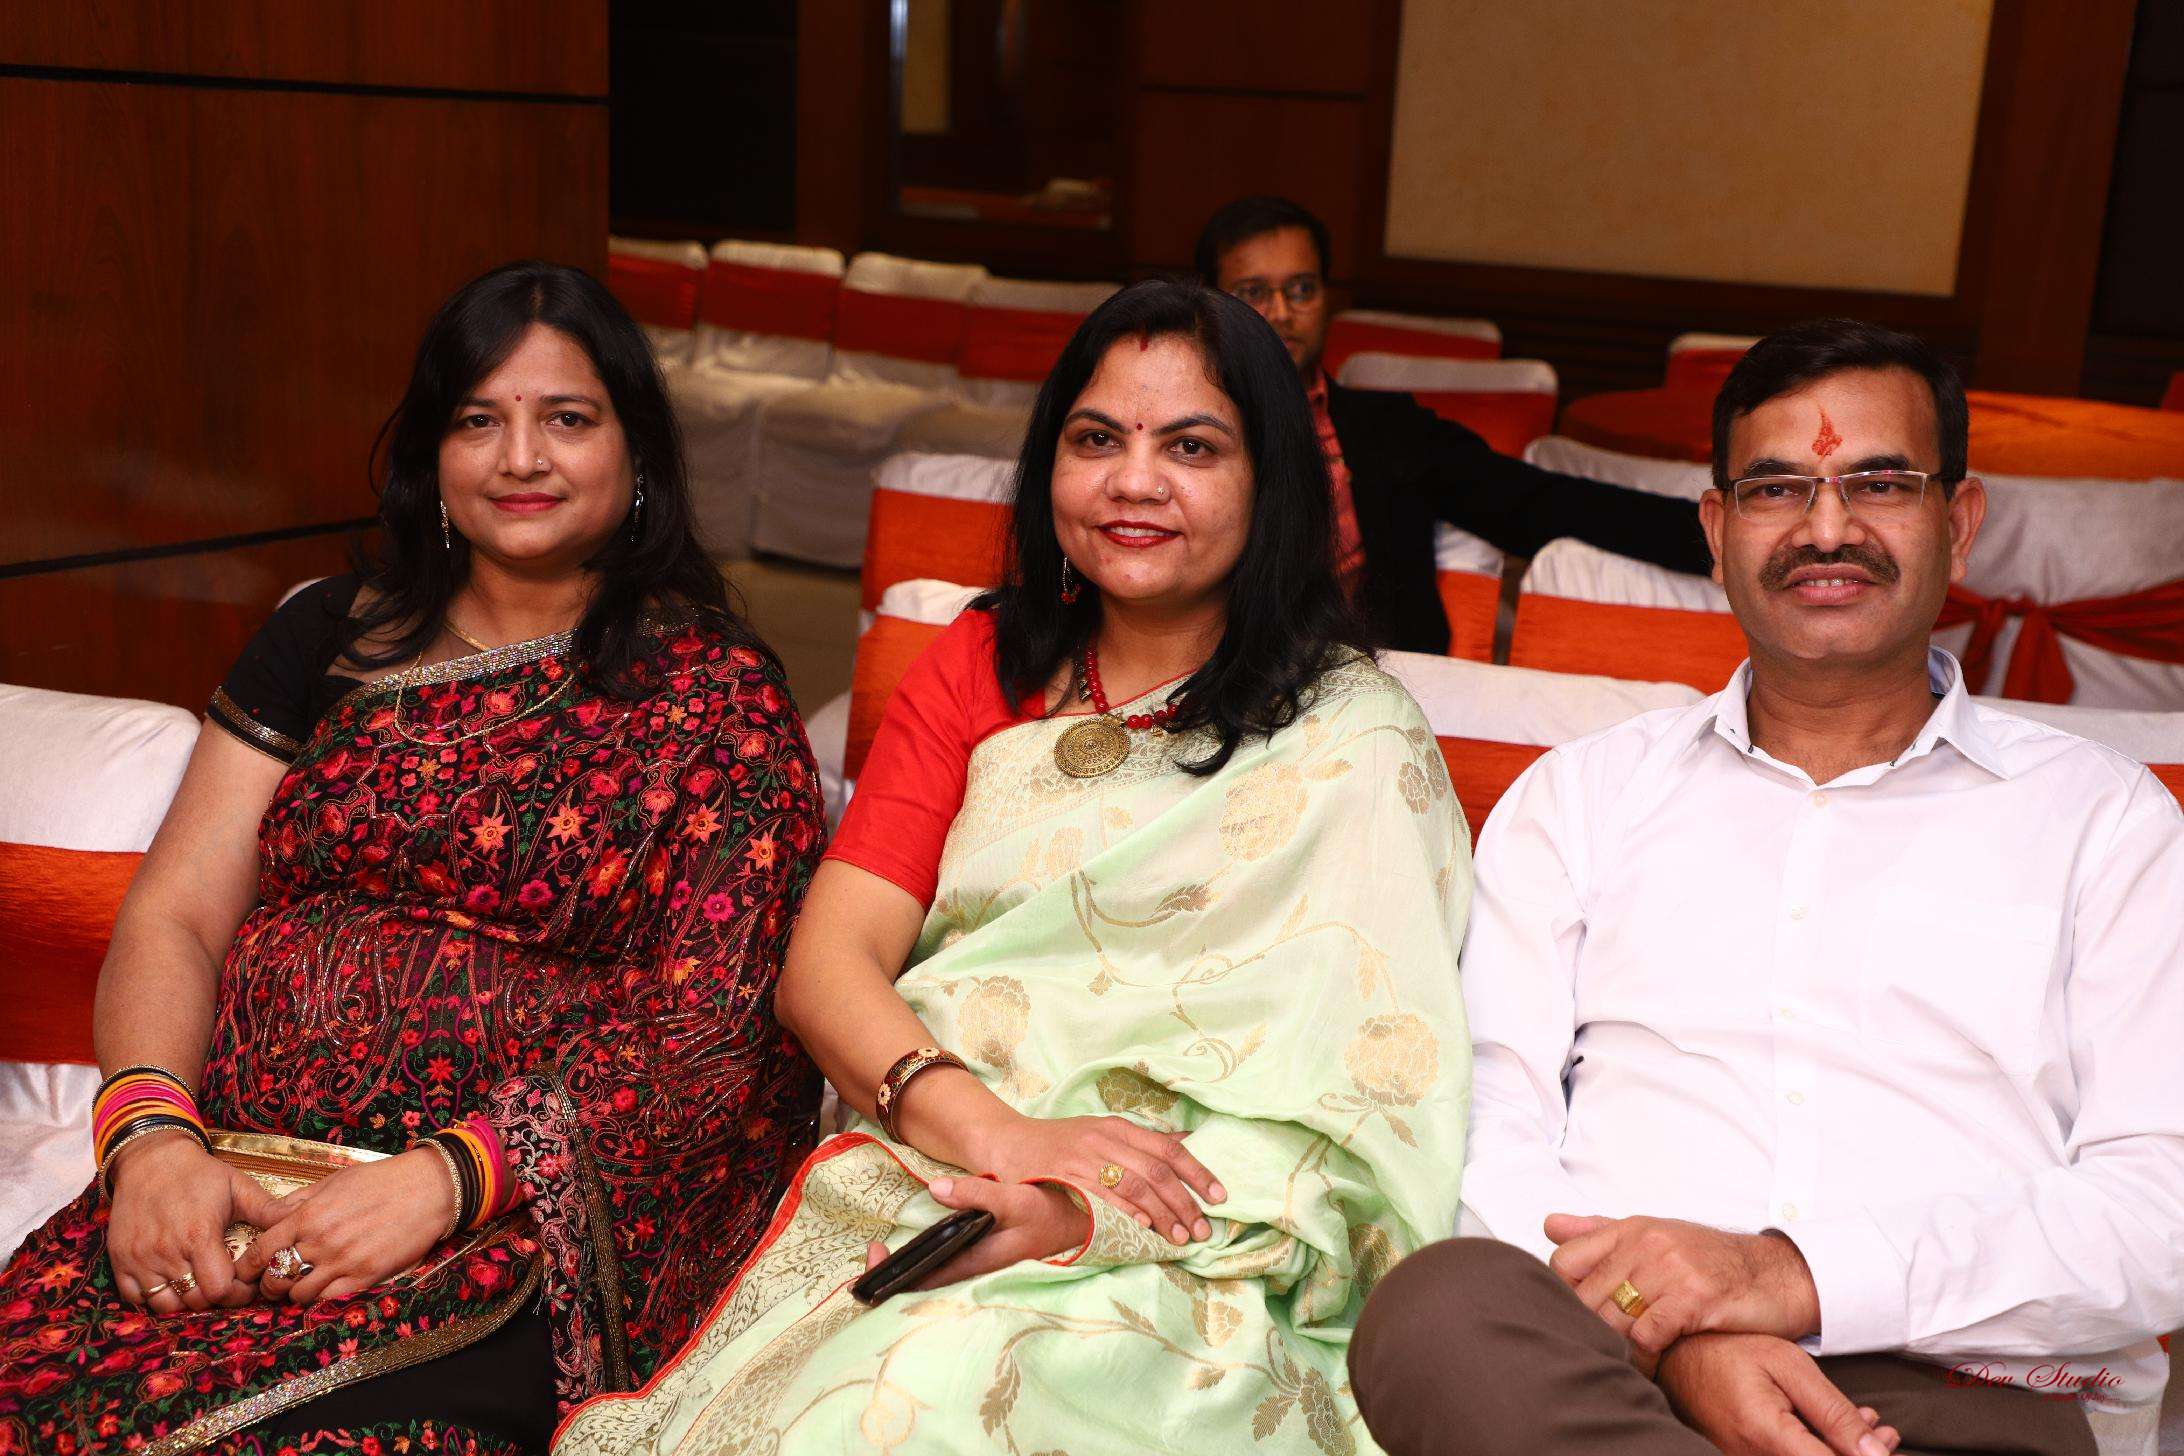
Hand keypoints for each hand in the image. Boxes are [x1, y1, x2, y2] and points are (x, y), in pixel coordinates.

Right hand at [106, 1130, 289, 1314]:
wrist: (150, 1160)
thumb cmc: (199, 1174)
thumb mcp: (237, 1186)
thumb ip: (267, 1210)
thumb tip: (301, 1220)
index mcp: (199, 1235)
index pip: (220, 1288)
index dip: (238, 1292)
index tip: (246, 1282)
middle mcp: (167, 1252)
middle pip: (195, 1300)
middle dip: (217, 1298)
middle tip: (228, 1284)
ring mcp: (140, 1259)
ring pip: (165, 1304)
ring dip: (186, 1300)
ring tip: (201, 1283)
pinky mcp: (120, 1260)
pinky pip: (135, 1298)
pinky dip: (155, 1297)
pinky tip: (174, 1282)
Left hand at [232, 1148, 458, 1303]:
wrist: (429, 1189)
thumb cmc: (382, 1180)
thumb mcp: (335, 1181)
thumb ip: (300, 1201)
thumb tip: (272, 1215)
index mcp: (309, 1215)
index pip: (262, 1250)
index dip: (247, 1267)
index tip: (246, 1272)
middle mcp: (322, 1241)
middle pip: (276, 1278)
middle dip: (269, 1284)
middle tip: (273, 1283)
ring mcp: (344, 1261)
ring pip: (299, 1294)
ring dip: (296, 1293)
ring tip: (302, 1286)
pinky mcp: (366, 1276)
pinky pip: (329, 1300)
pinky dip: (322, 1298)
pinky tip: (326, 1288)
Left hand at [861, 1176, 1089, 1291]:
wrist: (1090, 1219)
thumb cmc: (1054, 1210)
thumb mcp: (1017, 1198)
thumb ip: (977, 1194)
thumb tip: (935, 1189)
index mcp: (981, 1260)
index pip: (929, 1278)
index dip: (897, 1274)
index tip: (874, 1253)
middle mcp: (980, 1267)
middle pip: (930, 1279)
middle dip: (899, 1271)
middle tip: (873, 1252)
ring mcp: (986, 1261)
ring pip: (942, 1272)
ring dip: (916, 1265)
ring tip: (891, 1252)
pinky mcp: (993, 1252)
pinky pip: (954, 1260)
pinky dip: (935, 1255)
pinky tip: (931, 1241)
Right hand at [966, 1111, 1223, 1246]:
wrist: (1007, 1142)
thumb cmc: (1060, 1142)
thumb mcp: (1103, 1133)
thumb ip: (1141, 1143)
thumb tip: (1188, 1142)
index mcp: (1119, 1127)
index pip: (1169, 1148)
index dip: (1198, 1172)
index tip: (1220, 1196)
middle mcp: (1105, 1138)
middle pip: (1157, 1171)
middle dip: (1184, 1202)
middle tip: (1201, 1229)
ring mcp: (1084, 1156)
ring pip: (1134, 1184)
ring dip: (1161, 1213)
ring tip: (1179, 1236)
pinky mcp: (1064, 1174)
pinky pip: (1101, 1194)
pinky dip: (1125, 1210)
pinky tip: (1142, 1226)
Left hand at [1545, 1213, 1820, 1353]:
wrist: (1777, 1275)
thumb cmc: (1712, 1261)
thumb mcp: (1655, 1237)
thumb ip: (1601, 1234)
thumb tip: (1549, 1225)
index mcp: (1630, 1229)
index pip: (1566, 1261)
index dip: (1565, 1295)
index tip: (1581, 1316)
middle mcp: (1646, 1244)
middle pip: (1586, 1297)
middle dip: (1590, 1328)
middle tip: (1600, 1347)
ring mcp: (1670, 1268)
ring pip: (1614, 1318)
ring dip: (1617, 1347)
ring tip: (1626, 1359)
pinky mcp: (1694, 1297)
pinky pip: (1648, 1335)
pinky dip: (1646, 1356)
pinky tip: (1654, 1360)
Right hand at [1658, 1332, 1899, 1455]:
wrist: (1675, 1353)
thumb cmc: (1730, 1350)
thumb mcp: (1789, 1366)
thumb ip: (1834, 1413)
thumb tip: (1877, 1453)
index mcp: (1767, 1435)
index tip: (1888, 1445)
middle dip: (1861, 1455)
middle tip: (1887, 1434)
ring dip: (1841, 1451)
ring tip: (1868, 1425)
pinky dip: (1817, 1448)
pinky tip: (1834, 1431)